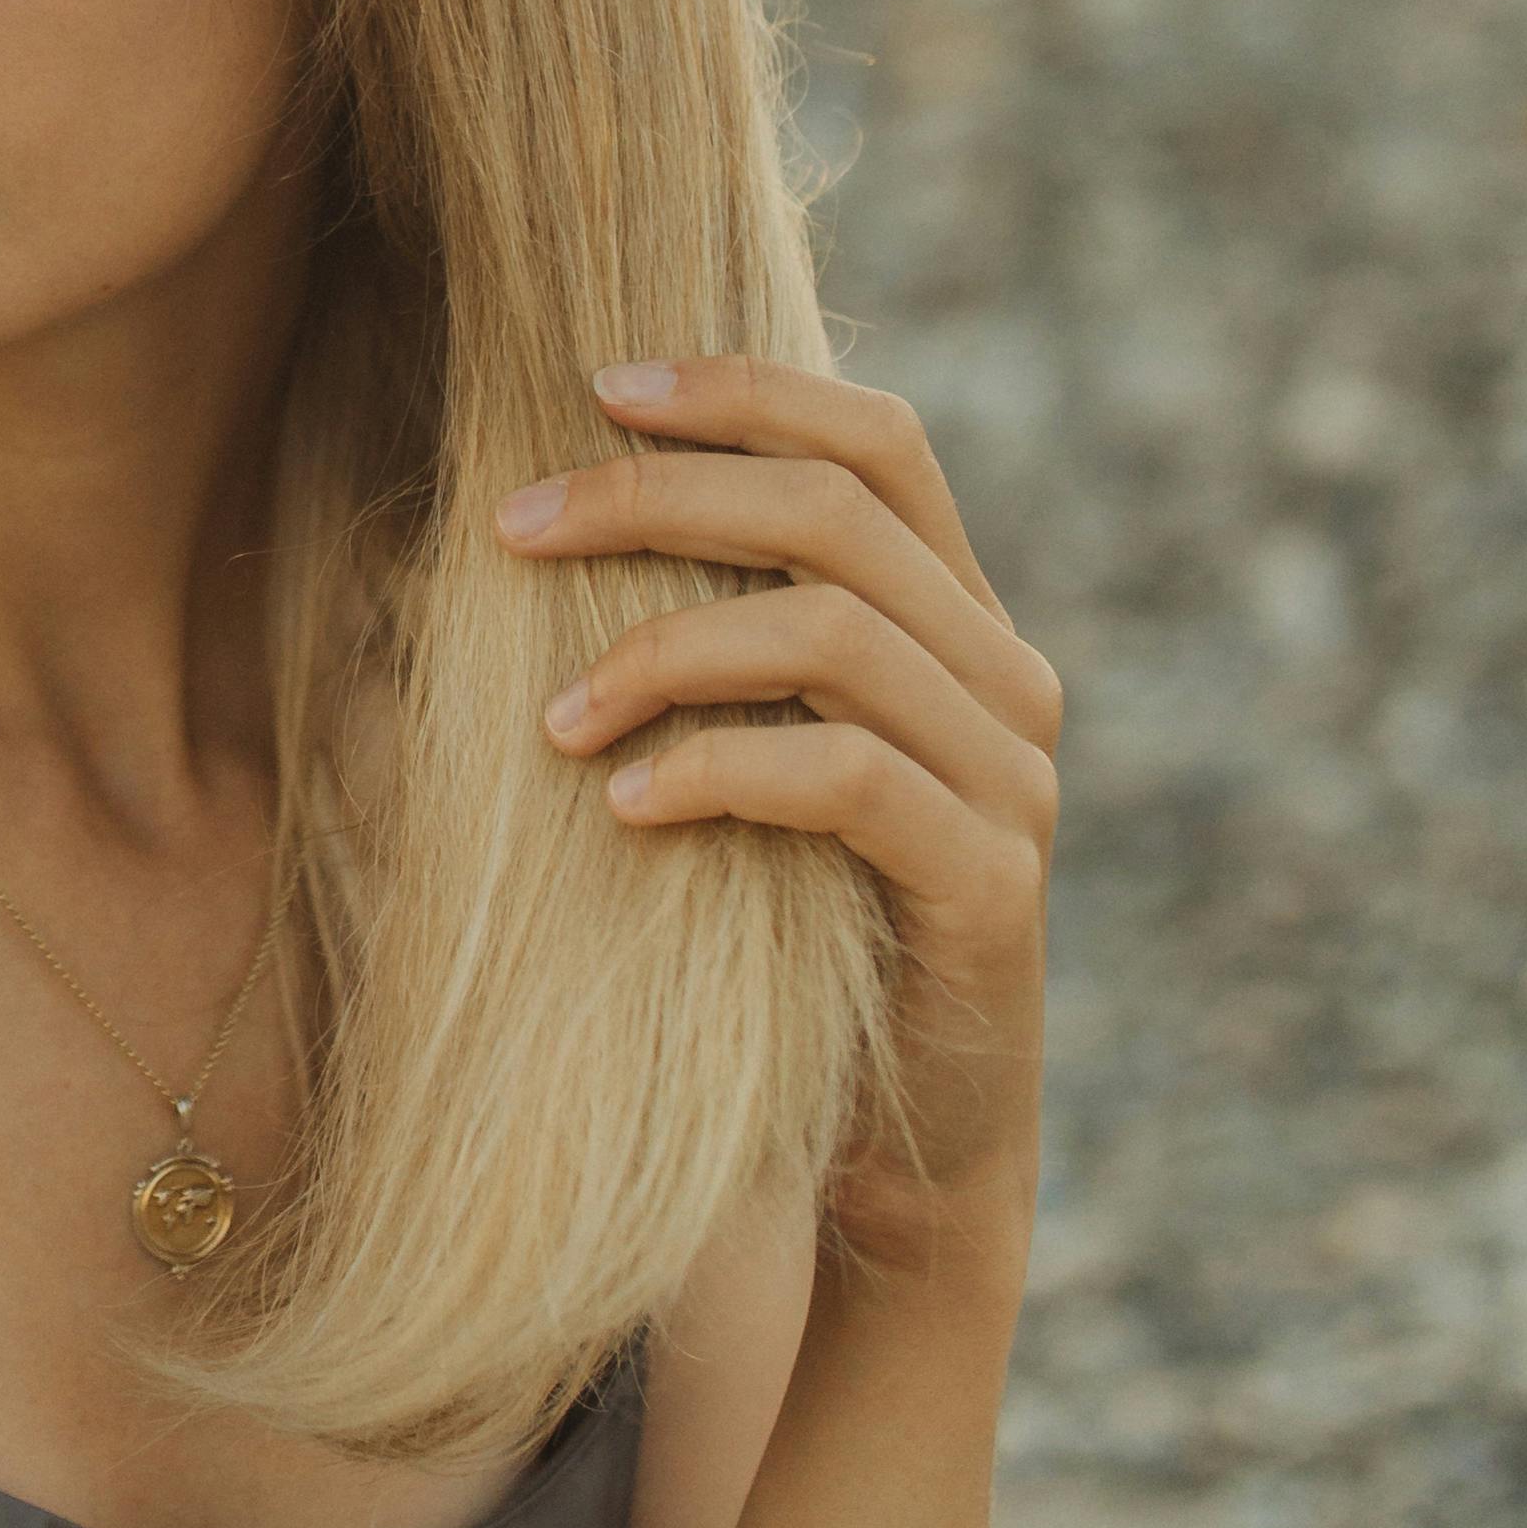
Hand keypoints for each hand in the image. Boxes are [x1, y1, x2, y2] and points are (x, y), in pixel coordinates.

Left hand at [495, 358, 1058, 1276]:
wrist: (902, 1139)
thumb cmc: (789, 929)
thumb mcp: (758, 755)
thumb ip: (724, 638)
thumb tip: (547, 509)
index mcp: (959, 618)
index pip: (880, 441)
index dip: (747, 392)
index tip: (597, 388)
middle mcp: (1007, 678)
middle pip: (836, 514)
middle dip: (659, 497)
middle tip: (512, 527)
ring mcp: (1014, 782)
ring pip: (834, 632)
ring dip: (665, 649)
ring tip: (551, 715)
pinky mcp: (991, 888)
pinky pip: (847, 779)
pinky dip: (720, 769)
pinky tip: (625, 802)